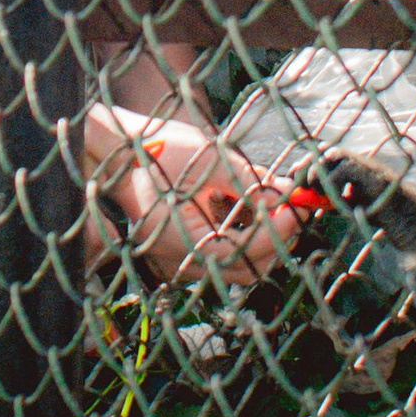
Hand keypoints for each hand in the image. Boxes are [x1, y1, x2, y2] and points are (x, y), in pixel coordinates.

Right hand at [81, 106, 304, 286]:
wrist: (115, 149)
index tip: (301, 206)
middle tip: (298, 208)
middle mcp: (180, 261)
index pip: (244, 250)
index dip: (278, 230)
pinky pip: (224, 256)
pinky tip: (256, 210)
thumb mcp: (205, 158)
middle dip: (278, 239)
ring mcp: (180, 259)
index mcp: (181, 242)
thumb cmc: (154, 148)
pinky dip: (246, 237)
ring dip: (265, 241)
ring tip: (281, 207)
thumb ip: (247, 180)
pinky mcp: (183, 250)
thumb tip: (285, 193)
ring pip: (238, 266)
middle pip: (247, 268)